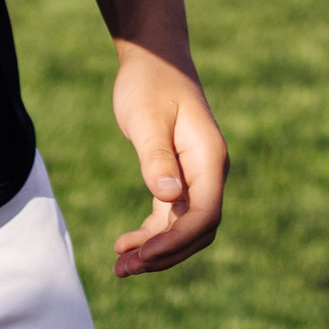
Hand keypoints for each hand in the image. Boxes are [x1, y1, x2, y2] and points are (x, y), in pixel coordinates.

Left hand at [108, 42, 226, 276]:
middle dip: (165, 254)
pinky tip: (125, 244)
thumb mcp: (147, 119)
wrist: (153, 58)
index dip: (177, 240)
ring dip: (156, 250)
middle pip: (198, 230)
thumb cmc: (149, 83)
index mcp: (210, 158)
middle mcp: (209, 172)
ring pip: (184, 228)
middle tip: (124, 269)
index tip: (142, 255)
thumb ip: (157, 158)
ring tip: (119, 267)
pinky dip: (151, 234)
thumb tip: (170, 198)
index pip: (205, 214)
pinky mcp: (179, 178)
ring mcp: (196, 177)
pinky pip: (171, 217)